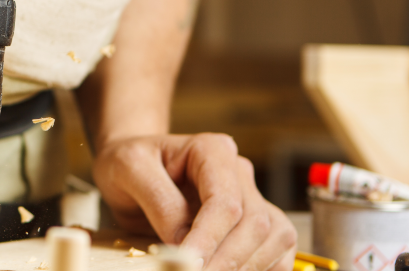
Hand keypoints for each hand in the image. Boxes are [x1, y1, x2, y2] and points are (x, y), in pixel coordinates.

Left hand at [94, 133, 296, 270]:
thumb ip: (158, 201)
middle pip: (254, 224)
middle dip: (226, 260)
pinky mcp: (255, 221)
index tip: (188, 264)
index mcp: (211, 150)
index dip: (209, 238)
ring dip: (246, 267)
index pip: (225, 201)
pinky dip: (262, 268)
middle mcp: (239, 172)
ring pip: (274, 238)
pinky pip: (279, 249)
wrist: (133, 167)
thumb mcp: (129, 170)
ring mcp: (252, 197)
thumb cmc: (129, 164)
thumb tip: (184, 241)